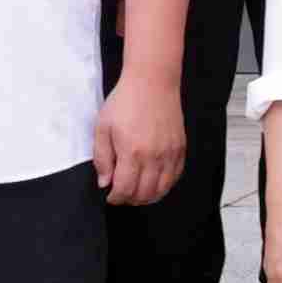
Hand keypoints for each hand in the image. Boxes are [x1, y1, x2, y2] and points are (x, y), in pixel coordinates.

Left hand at [95, 74, 186, 207]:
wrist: (152, 82)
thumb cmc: (126, 101)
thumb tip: (105, 182)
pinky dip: (164, 185)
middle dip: (130, 200)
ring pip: (162, 189)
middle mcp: (153, 157)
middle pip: (144, 194)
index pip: (125, 189)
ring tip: (137, 193)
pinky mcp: (180, 149)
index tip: (110, 196)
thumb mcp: (102, 128)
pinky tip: (154, 182)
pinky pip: (175, 177)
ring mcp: (169, 154)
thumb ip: (102, 158)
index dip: (115, 198)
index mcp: (131, 152)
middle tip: (122, 195)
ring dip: (148, 197)